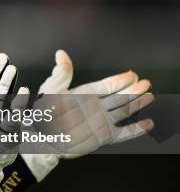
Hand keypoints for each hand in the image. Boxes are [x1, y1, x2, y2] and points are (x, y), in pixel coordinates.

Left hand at [22, 50, 154, 181]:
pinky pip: (122, 133)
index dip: (120, 80)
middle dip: (133, 90)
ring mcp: (100, 122)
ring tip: (150, 97)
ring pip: (123, 112)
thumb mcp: (51, 89)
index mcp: (84, 95)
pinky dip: (135, 130)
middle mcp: (95, 107)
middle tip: (146, 83)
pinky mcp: (102, 136)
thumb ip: (61, 73)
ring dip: (137, 105)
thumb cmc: (43, 113)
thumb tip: (61, 54)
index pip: (106, 85)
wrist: (42, 138)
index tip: (132, 74)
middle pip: (119, 97)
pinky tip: (147, 124)